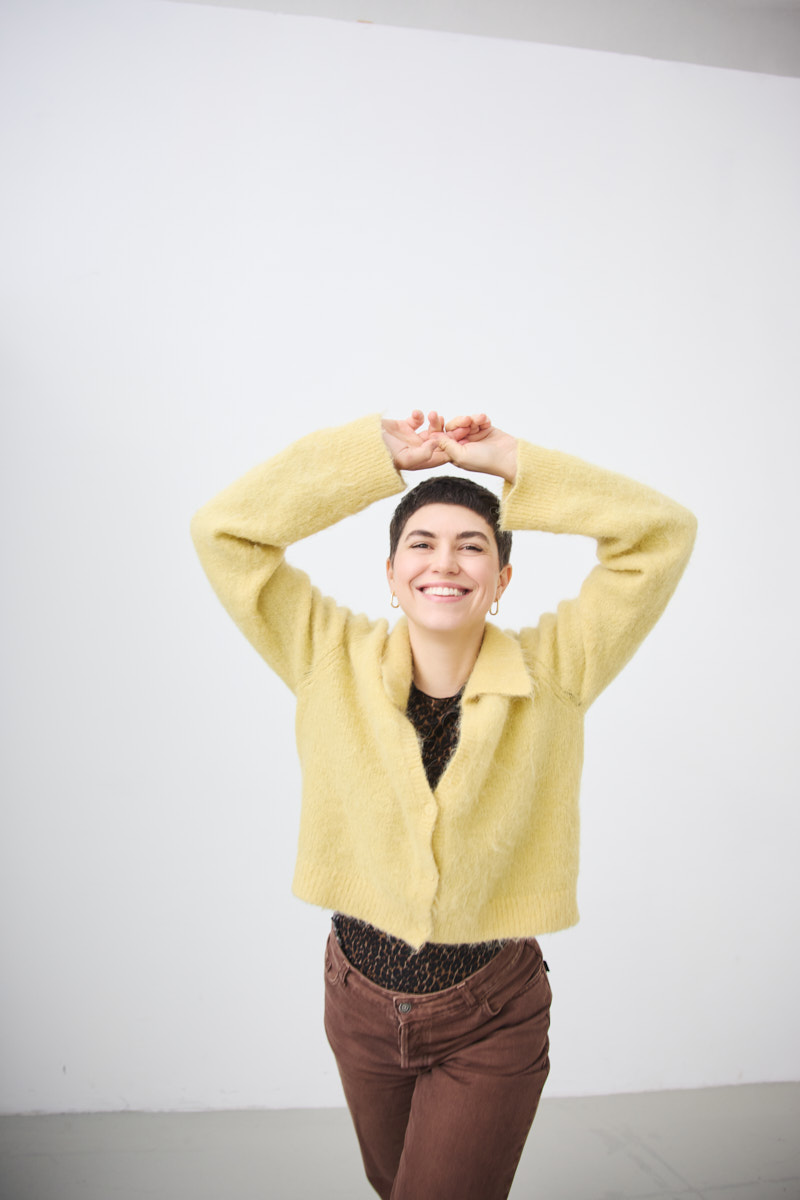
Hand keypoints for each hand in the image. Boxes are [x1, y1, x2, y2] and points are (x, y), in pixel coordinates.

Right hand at [381, 410, 466, 471]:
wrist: (361, 445)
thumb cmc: (380, 455)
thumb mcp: (403, 458)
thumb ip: (423, 454)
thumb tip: (438, 443)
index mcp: (420, 461)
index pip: (443, 455)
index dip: (454, 446)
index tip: (465, 437)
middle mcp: (418, 450)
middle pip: (440, 441)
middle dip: (449, 432)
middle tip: (461, 422)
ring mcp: (411, 438)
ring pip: (430, 429)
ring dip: (435, 422)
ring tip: (436, 415)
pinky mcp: (403, 427)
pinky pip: (417, 420)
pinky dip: (419, 416)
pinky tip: (417, 414)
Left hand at [382, 411, 516, 481]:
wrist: (509, 457)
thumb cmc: (486, 461)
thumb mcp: (461, 456)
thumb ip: (446, 446)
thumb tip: (432, 437)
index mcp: (454, 453)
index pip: (442, 437)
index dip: (438, 427)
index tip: (436, 417)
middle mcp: (462, 444)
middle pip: (452, 427)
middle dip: (459, 422)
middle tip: (467, 422)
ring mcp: (474, 437)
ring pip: (465, 421)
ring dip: (472, 419)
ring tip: (479, 420)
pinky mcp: (484, 429)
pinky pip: (478, 419)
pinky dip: (481, 418)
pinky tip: (486, 421)